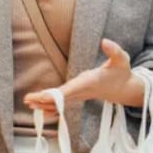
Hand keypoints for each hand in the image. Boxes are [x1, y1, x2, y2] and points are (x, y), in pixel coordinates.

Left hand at [23, 39, 145, 116]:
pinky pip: (63, 105)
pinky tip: (39, 111)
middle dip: (44, 100)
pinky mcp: (78, 97)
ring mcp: (80, 96)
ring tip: (28, 103)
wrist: (125, 89)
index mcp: (89, 82)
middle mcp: (83, 91)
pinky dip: (52, 108)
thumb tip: (105, 41)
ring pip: (60, 103)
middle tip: (28, 100)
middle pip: (61, 99)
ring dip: (44, 105)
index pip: (71, 90)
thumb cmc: (121, 72)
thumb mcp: (122, 59)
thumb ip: (114, 50)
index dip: (57, 94)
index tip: (44, 96)